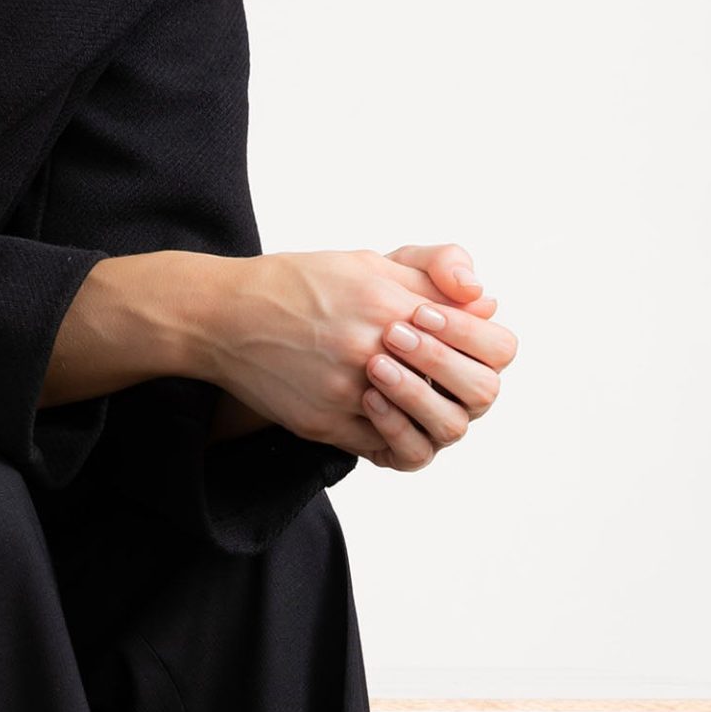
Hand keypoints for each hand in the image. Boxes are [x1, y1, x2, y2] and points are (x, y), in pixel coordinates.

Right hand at [200, 245, 515, 467]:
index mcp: (392, 302)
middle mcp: (374, 347)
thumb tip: (486, 303)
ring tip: (415, 396)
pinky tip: (385, 414)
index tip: (459, 339)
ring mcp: (349, 391)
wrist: (223, 316)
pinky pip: (384, 448)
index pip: (487, 341)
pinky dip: (395, 435)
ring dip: (433, 415)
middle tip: (444, 375)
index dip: (485, 346)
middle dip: (471, 385)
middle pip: (474, 393)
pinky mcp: (324, 423)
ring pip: (432, 430)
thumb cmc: (299, 284)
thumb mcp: (369, 263)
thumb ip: (431, 277)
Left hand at [355, 243, 514, 471]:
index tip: (420, 312)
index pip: (499, 347)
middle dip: (440, 361)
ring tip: (374, 365)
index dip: (467, 332)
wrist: (290, 333)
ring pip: (452, 426)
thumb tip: (478, 292)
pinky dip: (396, 427)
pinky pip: (416, 453)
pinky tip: (367, 397)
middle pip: (483, 390)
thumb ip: (438, 265)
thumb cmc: (352, 299)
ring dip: (417, 394)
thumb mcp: (390, 270)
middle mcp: (459, 391)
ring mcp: (433, 423)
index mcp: (470, 350)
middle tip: (393, 335)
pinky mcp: (401, 449)